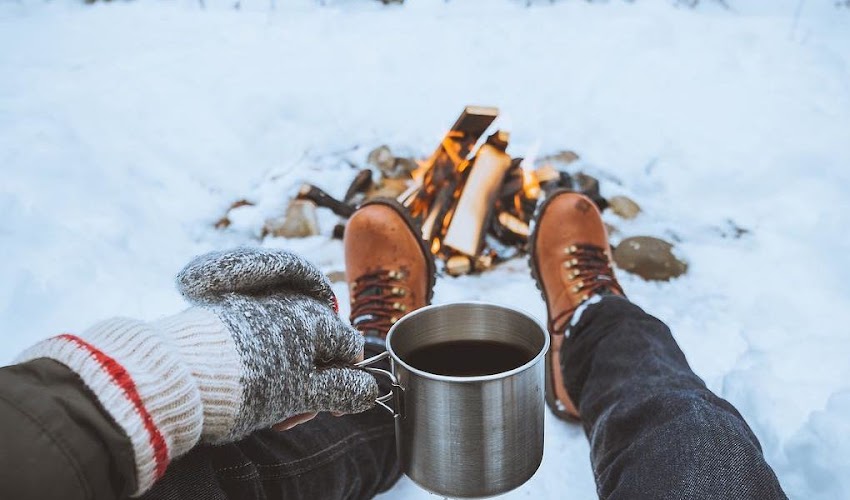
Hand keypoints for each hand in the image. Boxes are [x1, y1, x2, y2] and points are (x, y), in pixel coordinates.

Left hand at [174, 247, 377, 442]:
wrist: (184, 372)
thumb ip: (343, 391)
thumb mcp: (305, 395)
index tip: (333, 408)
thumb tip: (369, 391)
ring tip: (268, 412)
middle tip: (292, 417)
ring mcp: (260, 308)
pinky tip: (247, 392)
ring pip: (289, 348)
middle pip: (318, 349)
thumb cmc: (253, 384)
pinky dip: (263, 367)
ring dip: (287, 382)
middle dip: (312, 386)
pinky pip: (262, 342)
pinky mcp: (233, 315)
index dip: (347, 381)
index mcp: (317, 320)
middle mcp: (292, 305)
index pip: (349, 348)